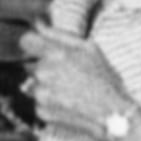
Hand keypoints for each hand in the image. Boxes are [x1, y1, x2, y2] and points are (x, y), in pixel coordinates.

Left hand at [20, 23, 133, 140]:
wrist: (114, 117)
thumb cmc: (106, 82)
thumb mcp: (90, 50)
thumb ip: (60, 34)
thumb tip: (38, 23)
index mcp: (54, 54)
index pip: (26, 41)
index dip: (35, 45)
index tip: (44, 51)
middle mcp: (43, 73)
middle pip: (32, 64)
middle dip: (47, 68)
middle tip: (70, 77)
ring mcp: (40, 94)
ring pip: (36, 84)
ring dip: (49, 86)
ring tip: (72, 93)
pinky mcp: (41, 111)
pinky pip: (39, 102)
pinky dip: (51, 103)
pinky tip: (69, 105)